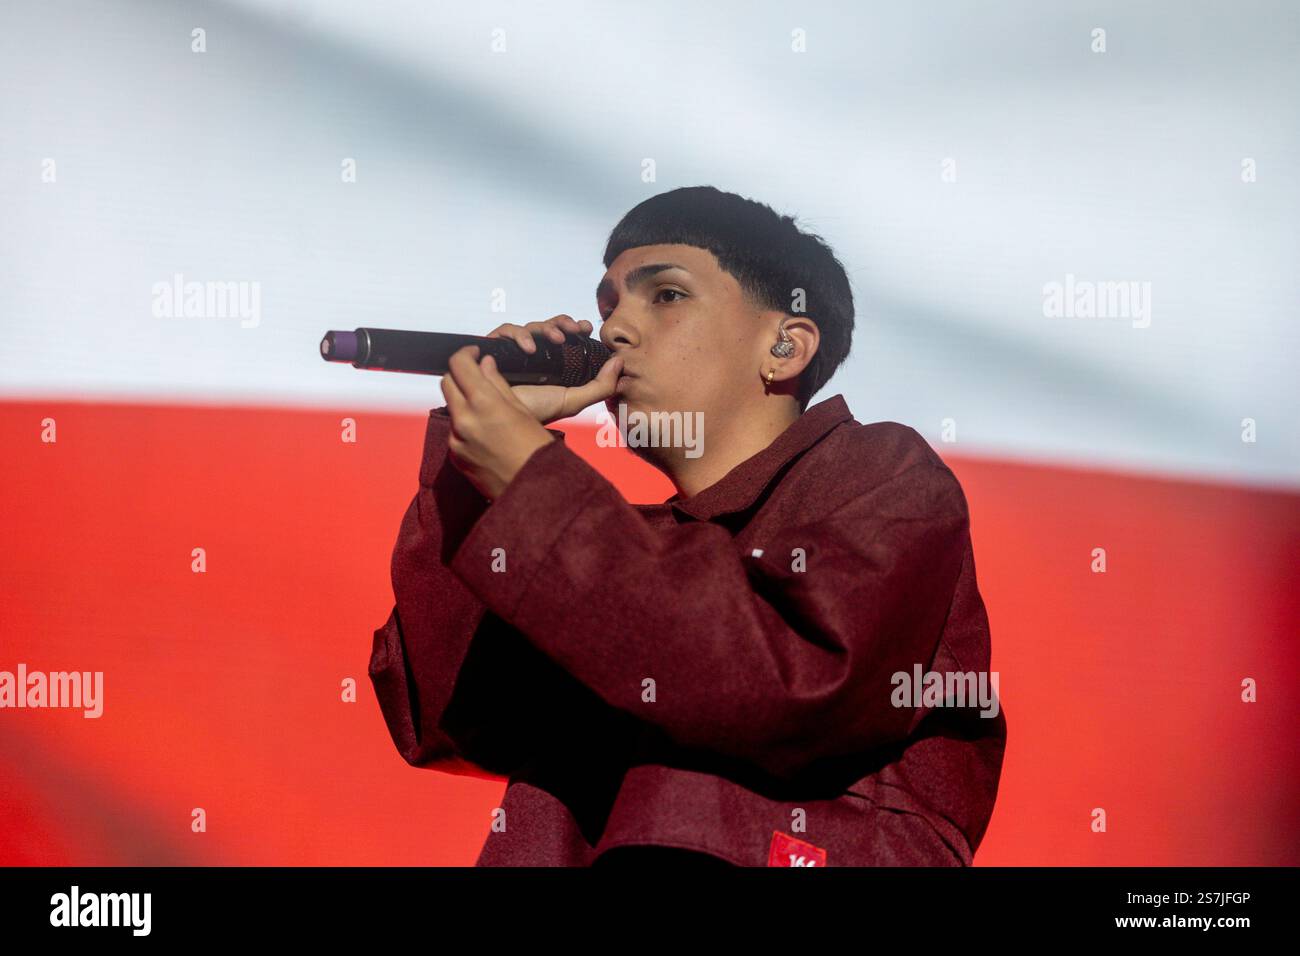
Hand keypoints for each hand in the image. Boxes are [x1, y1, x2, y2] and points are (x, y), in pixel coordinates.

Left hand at [440, 344, 558, 500]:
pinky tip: (486, 432)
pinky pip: (455, 431)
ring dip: (463, 401)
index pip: (460, 365)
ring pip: (451, 407)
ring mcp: (456, 439)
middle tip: (477, 375)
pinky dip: (466, 425)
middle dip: (460, 375)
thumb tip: (485, 364)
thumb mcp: (523, 410)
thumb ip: (498, 384)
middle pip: (447, 382)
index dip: (466, 353)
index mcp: (484, 403)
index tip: (474, 353)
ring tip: (487, 408)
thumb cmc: (536, 452)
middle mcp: (464, 419)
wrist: (533, 493)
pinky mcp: (455, 456)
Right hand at [484, 314, 622, 423]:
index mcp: (553, 362)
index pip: (565, 336)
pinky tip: (529, 349)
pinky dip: (519, 335)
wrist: (506, 421)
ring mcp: (515, 350)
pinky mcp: (496, 348)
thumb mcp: (574, 401)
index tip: (586, 327)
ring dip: (546, 328)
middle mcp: (535, 354)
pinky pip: (506, 330)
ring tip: (556, 340)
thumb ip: (601, 386)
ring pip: (531, 326)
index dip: (575, 327)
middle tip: (574, 329)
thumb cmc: (538, 412)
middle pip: (550, 327)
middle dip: (563, 323)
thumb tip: (619, 361)